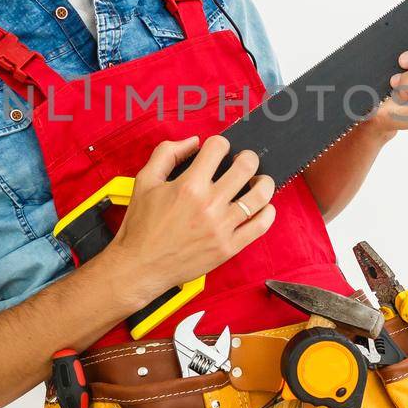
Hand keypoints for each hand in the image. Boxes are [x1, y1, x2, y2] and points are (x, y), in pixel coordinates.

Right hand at [107, 135, 276, 304]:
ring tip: (258, 181)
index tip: (219, 151)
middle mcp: (208, 204)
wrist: (140, 266)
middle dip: (248, 157)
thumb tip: (192, 142)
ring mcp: (221, 227)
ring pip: (260, 196)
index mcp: (189, 186)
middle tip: (244, 161)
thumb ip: (166, 154)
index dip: (220, 144)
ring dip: (264, 182)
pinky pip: (260, 226)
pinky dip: (268, 213)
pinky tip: (263, 207)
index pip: (218, 148)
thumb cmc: (141, 227)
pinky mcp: (228, 247)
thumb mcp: (144, 181)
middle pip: (246, 167)